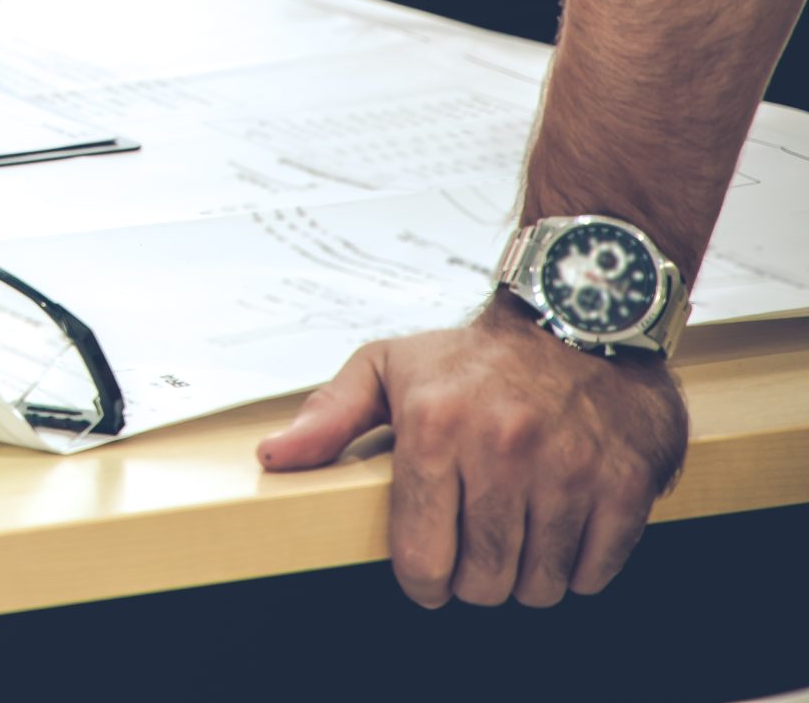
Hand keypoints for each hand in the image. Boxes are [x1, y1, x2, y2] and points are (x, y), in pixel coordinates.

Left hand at [259, 299, 687, 605]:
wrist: (578, 315)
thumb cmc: (474, 355)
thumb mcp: (386, 366)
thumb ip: (328, 416)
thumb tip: (274, 456)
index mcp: (434, 427)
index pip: (422, 556)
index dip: (423, 581)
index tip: (429, 572)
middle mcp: (502, 450)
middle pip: (485, 581)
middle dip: (475, 581)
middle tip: (477, 553)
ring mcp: (569, 469)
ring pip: (541, 585)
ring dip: (527, 578)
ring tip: (519, 538)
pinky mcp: (625, 484)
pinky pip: (596, 572)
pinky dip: (579, 569)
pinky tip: (563, 531)